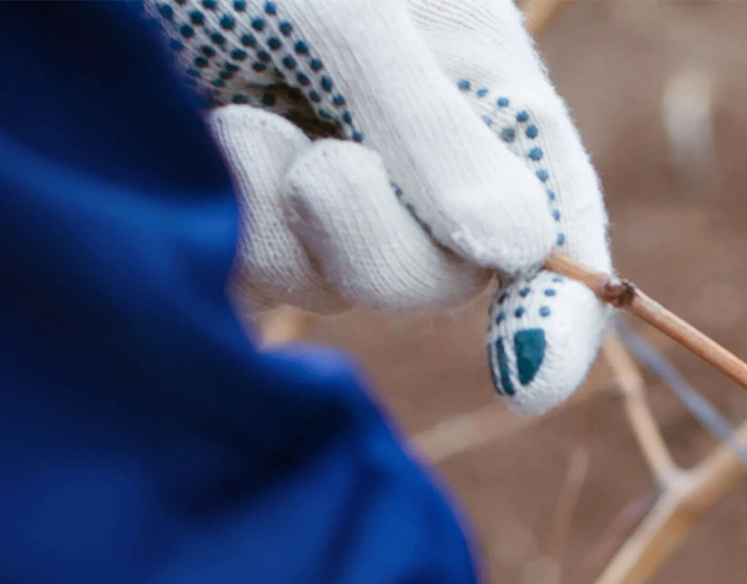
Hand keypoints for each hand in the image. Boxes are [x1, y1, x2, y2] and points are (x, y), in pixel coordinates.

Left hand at [145, 0, 609, 413]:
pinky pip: (241, 270)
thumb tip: (521, 252)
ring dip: (280, 218)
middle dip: (381, 245)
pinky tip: (191, 131)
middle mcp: (402, 144)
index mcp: (473, 82)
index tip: (527, 383)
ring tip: (231, 115)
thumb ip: (429, 130)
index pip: (550, 212)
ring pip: (329, 283)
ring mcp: (304, 181)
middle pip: (434, 274)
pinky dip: (219, 217)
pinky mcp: (214, 206)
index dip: (555, 309)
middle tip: (323, 174)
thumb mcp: (352, 12)